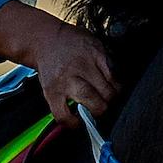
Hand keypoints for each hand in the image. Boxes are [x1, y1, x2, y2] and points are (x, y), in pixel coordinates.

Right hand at [0, 2, 116, 127]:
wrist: (44, 40)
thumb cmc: (71, 43)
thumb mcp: (94, 43)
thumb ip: (107, 61)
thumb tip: (118, 83)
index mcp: (94, 53)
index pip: (114, 78)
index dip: (118, 89)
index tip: (115, 92)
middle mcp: (79, 67)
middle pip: (105, 92)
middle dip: (109, 101)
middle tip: (106, 101)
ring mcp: (64, 81)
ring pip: (88, 101)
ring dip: (96, 110)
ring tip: (94, 109)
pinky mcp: (51, 93)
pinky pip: (63, 115)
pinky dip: (72, 123)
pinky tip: (78, 121)